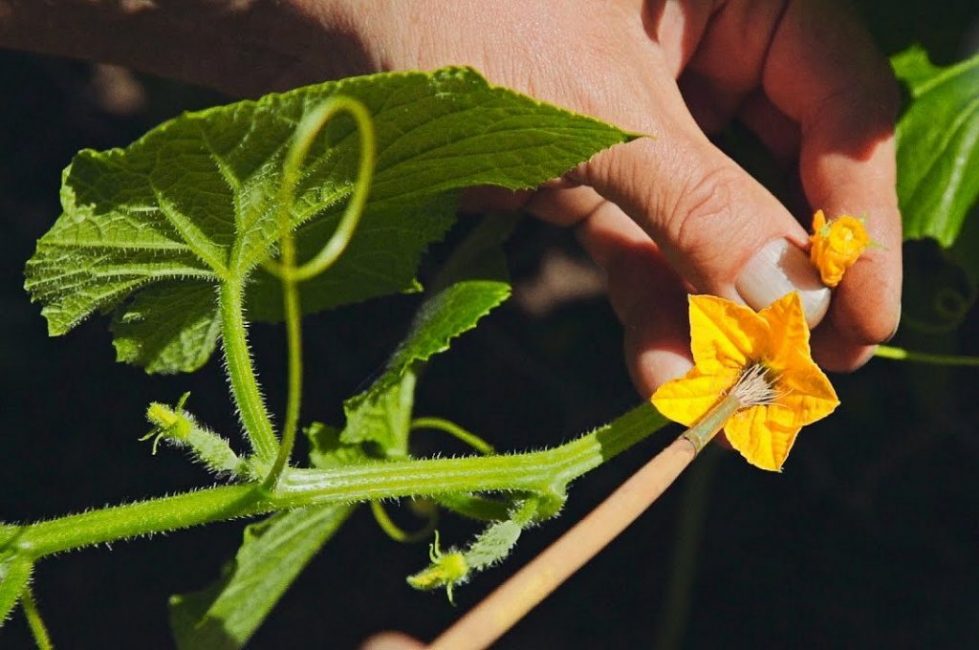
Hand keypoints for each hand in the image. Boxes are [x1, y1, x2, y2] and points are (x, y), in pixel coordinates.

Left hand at [0, 0, 901, 392]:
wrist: (311, 20)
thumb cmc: (450, 11)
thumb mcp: (592, 112)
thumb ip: (698, 202)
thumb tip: (788, 301)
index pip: (840, 106)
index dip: (860, 219)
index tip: (865, 317)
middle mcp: (697, 47)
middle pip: (779, 172)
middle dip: (782, 279)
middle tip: (809, 373)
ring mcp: (639, 112)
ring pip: (704, 221)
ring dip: (713, 312)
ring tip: (727, 396)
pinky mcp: (583, 165)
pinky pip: (636, 240)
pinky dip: (646, 305)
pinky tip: (659, 373)